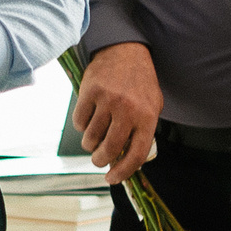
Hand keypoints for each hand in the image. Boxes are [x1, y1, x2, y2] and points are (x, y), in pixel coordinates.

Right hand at [73, 42, 163, 175]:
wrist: (126, 51)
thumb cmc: (140, 83)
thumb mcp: (152, 106)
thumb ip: (142, 132)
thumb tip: (126, 161)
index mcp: (147, 116)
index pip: (135, 154)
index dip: (122, 172)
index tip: (112, 179)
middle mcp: (128, 110)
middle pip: (108, 150)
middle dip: (100, 161)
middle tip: (98, 159)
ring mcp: (108, 100)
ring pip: (90, 139)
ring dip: (90, 143)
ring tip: (94, 137)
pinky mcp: (90, 92)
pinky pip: (79, 122)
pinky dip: (81, 126)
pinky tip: (89, 118)